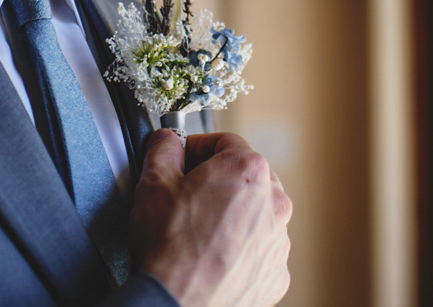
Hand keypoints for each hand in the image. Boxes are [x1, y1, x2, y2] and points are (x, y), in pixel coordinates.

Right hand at [130, 130, 291, 306]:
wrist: (177, 303)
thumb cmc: (170, 247)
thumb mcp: (154, 183)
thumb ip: (164, 149)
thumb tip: (167, 141)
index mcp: (249, 170)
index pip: (224, 142)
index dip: (196, 149)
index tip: (181, 161)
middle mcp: (274, 202)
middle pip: (244, 178)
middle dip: (217, 184)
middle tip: (186, 199)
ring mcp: (278, 240)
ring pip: (254, 216)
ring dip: (231, 218)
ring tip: (198, 235)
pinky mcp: (276, 274)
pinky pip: (258, 252)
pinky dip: (239, 252)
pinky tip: (212, 258)